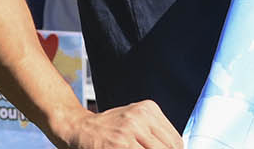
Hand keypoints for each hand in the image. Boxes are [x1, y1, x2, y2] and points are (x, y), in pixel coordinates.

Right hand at [53, 100, 181, 148]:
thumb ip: (153, 132)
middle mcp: (140, 117)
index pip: (175, 138)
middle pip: (169, 147)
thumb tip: (175, 147)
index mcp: (148, 109)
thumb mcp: (134, 120)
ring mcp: (129, 132)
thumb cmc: (107, 127)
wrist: (78, 128)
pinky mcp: (119, 145)